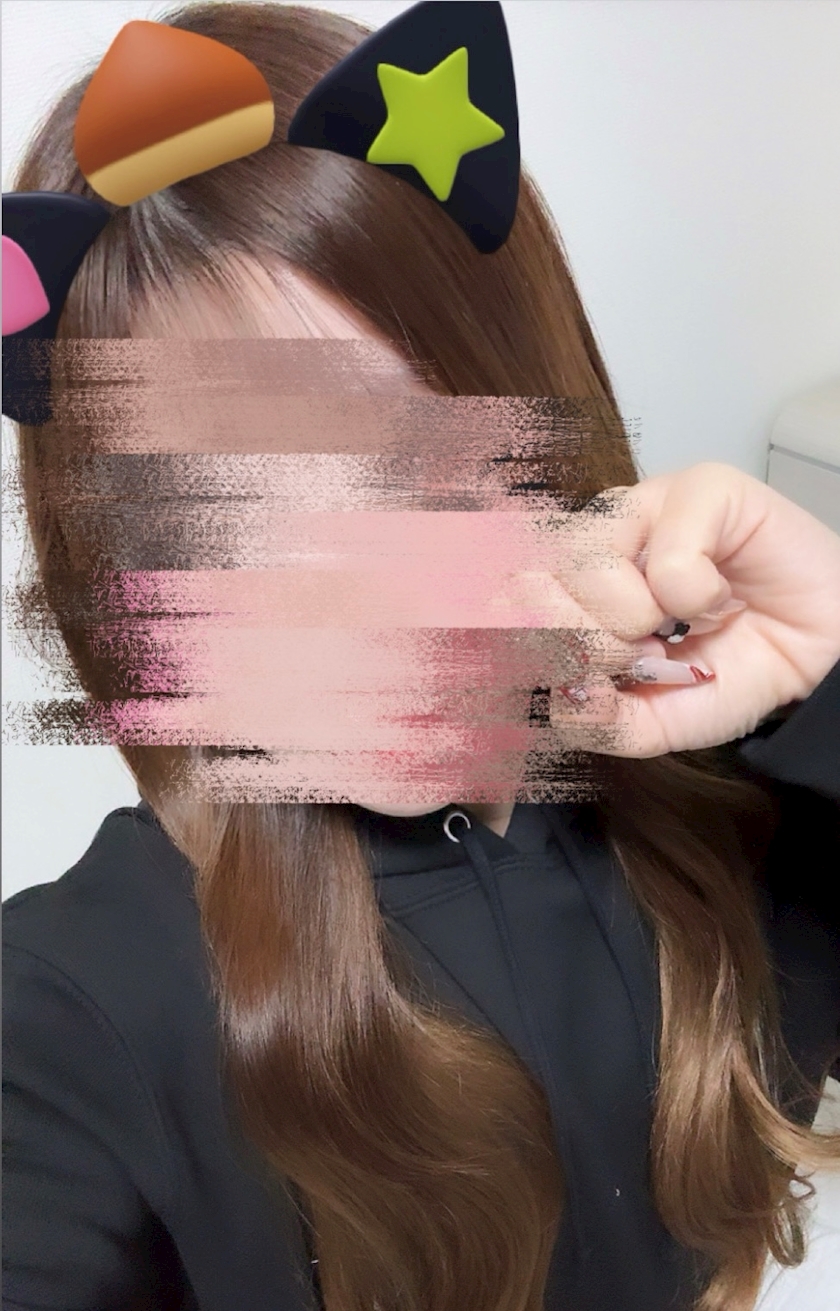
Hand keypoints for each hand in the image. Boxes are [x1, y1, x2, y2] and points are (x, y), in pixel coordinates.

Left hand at [546, 462, 839, 756]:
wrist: (818, 662)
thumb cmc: (731, 673)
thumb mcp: (652, 723)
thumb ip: (597, 722)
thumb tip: (564, 695)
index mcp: (567, 586)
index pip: (500, 597)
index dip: (520, 642)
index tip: (571, 675)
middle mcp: (593, 539)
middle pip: (532, 585)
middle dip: (583, 646)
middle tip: (634, 658)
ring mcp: (642, 507)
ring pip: (587, 568)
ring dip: (635, 622)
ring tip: (677, 628)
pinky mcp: (700, 489)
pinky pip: (666, 559)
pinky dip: (697, 598)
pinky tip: (718, 601)